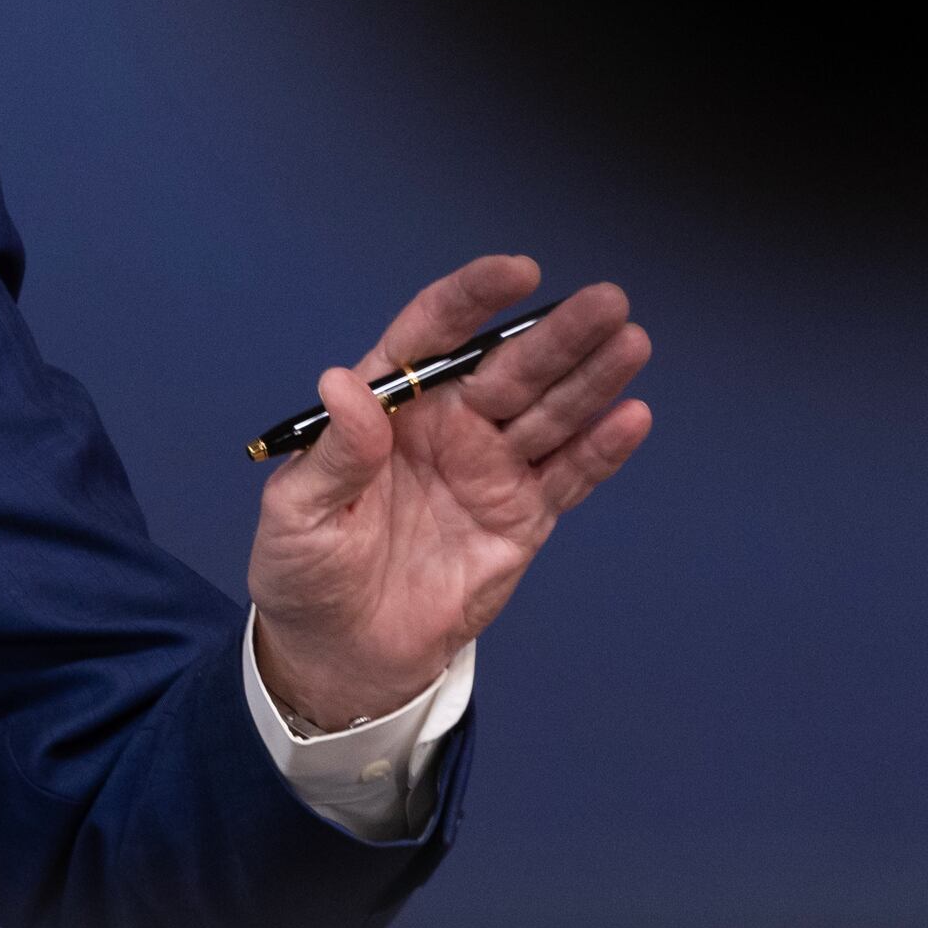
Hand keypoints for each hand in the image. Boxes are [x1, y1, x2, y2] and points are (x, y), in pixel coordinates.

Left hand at [242, 253, 651, 729]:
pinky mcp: (521, 519)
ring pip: (550, 413)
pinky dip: (600, 450)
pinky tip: (630, 416)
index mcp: (389, 408)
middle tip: (605, 300)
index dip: (473, 299)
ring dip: (592, 377)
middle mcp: (448, 427)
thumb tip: (342, 383)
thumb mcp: (297, 513)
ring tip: (629, 341)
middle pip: (510, 368)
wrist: (340, 654)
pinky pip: (567, 476)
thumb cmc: (303, 574)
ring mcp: (489, 470)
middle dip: (557, 334)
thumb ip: (334, 452)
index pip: (434, 337)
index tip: (517, 273)